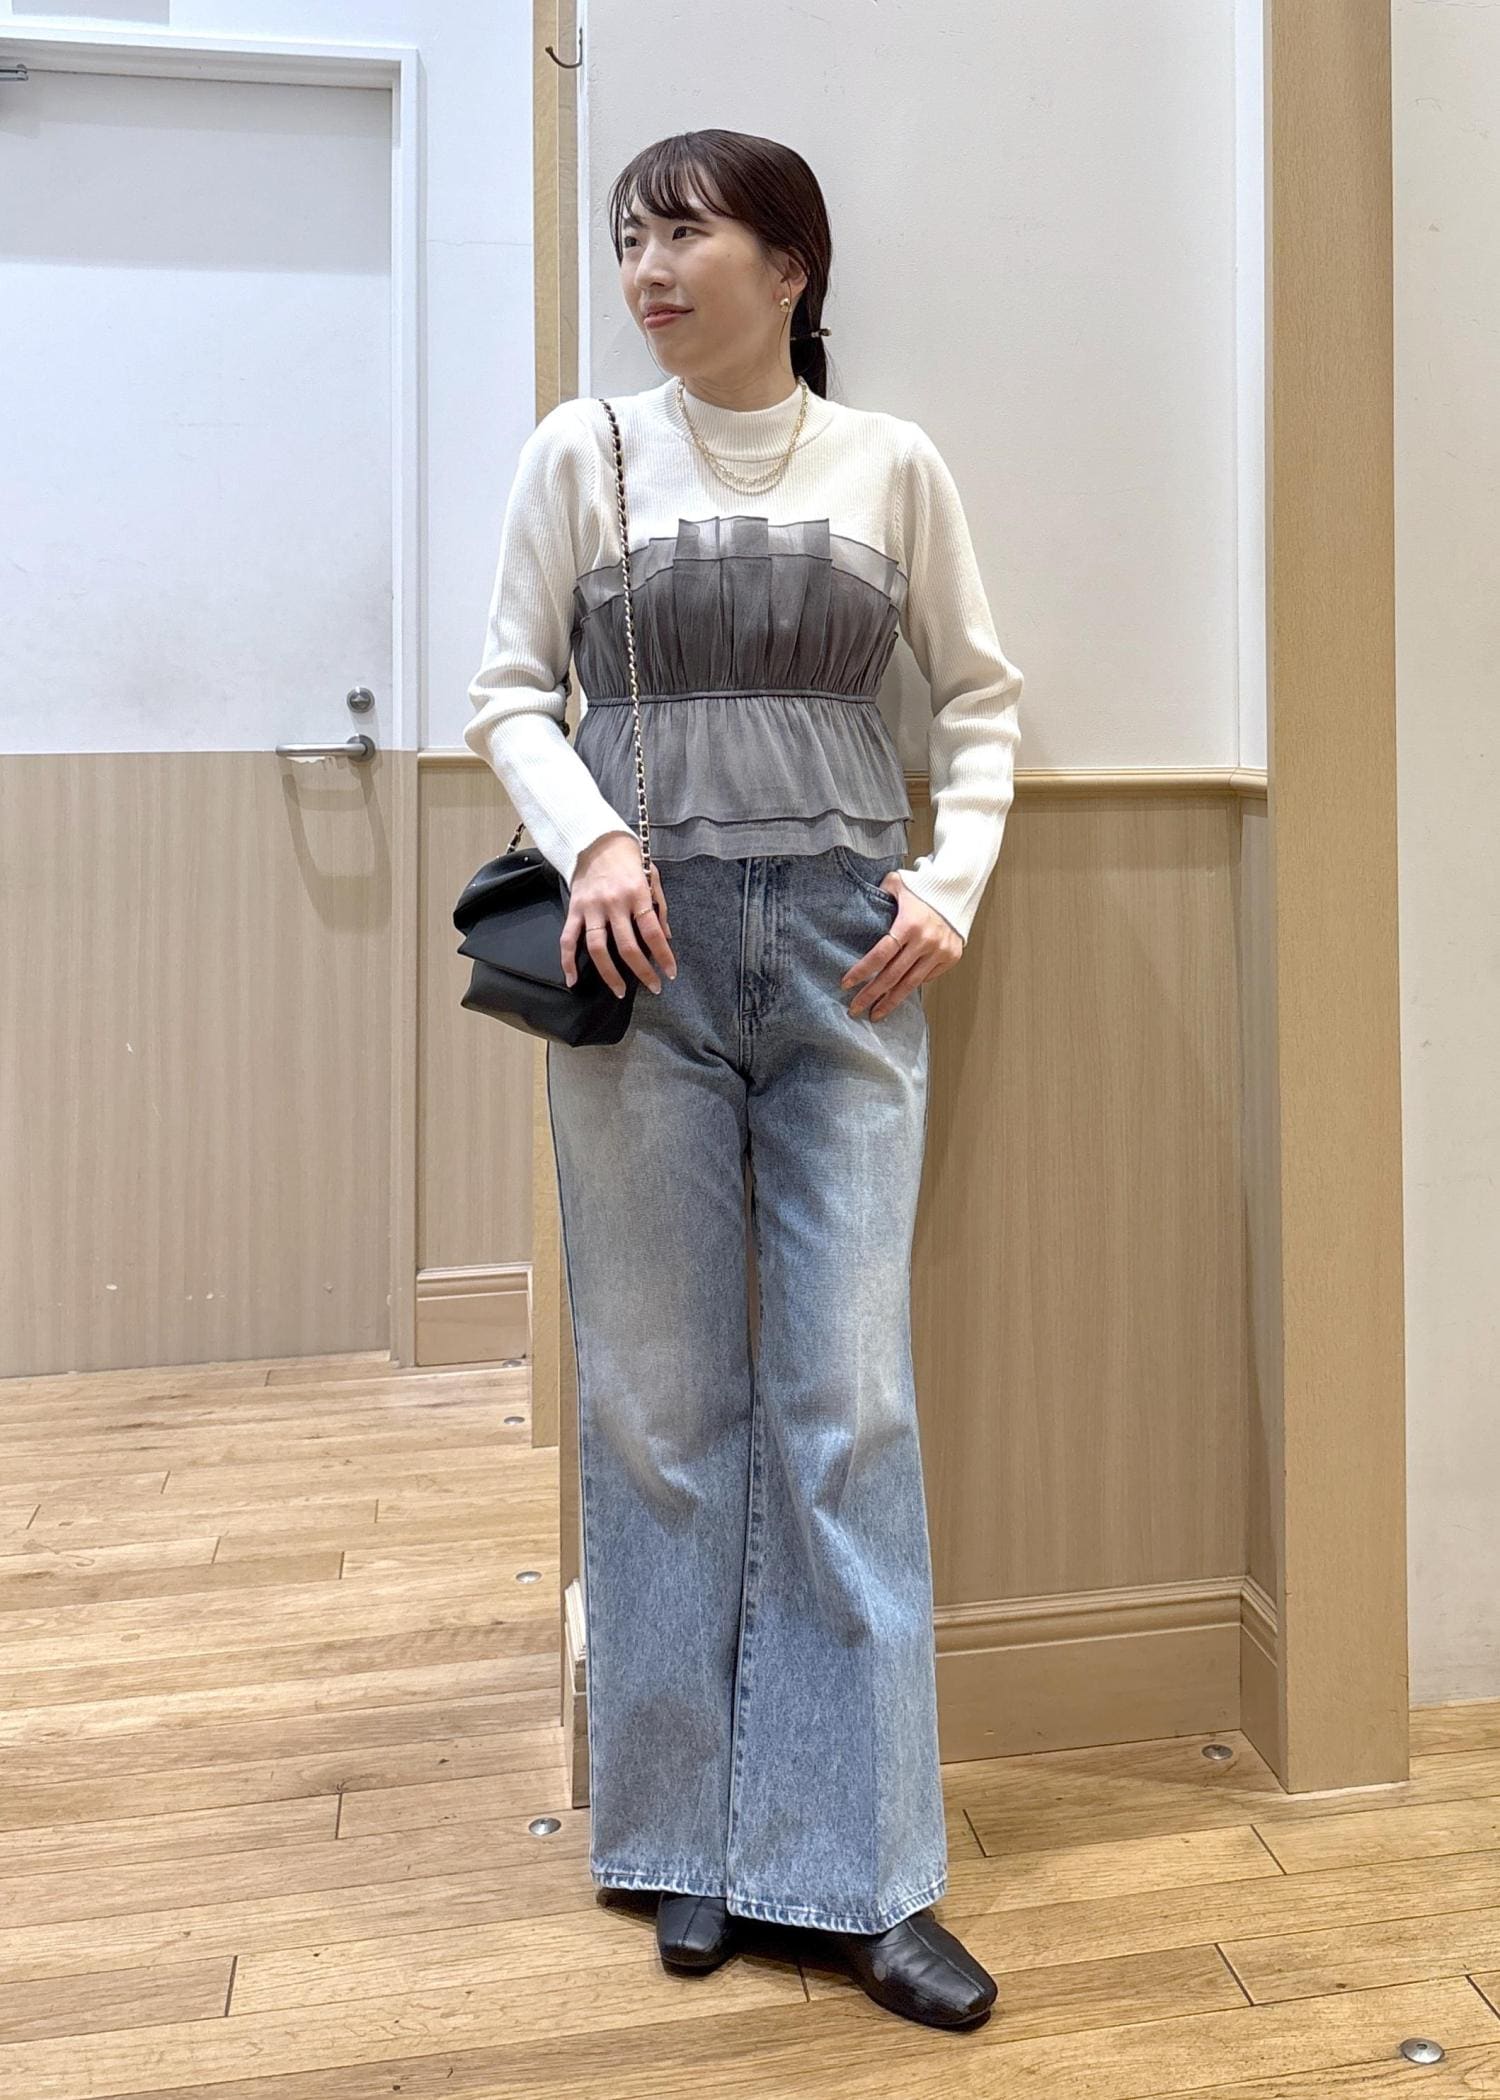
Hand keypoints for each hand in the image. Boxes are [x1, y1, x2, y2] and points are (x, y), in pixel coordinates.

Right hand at [562, 833, 676, 997]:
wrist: (596, 841)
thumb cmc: (629, 861)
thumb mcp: (652, 877)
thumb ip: (659, 908)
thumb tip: (665, 938)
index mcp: (637, 893)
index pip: (652, 932)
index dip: (663, 955)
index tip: (670, 973)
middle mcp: (613, 903)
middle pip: (626, 946)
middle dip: (642, 972)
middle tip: (653, 987)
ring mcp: (591, 908)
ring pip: (597, 948)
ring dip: (610, 975)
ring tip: (620, 991)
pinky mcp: (574, 909)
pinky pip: (568, 939)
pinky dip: (567, 962)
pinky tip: (573, 981)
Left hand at [841, 874, 963, 1019]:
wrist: (959, 887)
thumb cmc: (923, 886)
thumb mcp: (896, 884)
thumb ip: (877, 896)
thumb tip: (856, 907)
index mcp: (909, 924)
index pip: (880, 954)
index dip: (862, 971)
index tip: (846, 984)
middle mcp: (926, 941)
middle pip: (893, 975)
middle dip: (871, 994)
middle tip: (855, 1008)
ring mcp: (940, 951)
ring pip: (911, 984)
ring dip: (891, 1001)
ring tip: (875, 1014)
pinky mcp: (951, 957)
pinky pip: (927, 978)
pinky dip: (911, 987)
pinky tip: (897, 996)